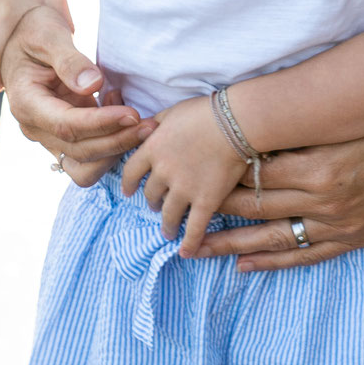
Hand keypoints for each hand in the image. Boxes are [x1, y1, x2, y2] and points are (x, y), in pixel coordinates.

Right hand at [1, 5, 144, 170]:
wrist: (24, 35)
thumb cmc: (35, 28)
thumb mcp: (50, 34)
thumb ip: (70, 60)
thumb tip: (93, 85)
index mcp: (26, 102)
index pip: (66, 125)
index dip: (102, 124)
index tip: (133, 114)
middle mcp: (34, 127)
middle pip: (79, 151)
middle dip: (118, 141)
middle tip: (151, 124)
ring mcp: (47, 135)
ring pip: (84, 165)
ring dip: (115, 150)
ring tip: (138, 121)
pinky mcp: (63, 135)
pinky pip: (89, 155)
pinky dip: (110, 143)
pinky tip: (121, 111)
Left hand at [120, 97, 248, 254]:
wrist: (235, 123)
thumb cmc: (205, 112)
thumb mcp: (172, 112)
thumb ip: (156, 124)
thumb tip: (145, 129)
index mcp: (152, 149)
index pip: (131, 172)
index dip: (129, 184)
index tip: (129, 191)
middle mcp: (163, 172)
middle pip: (150, 194)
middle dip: (151, 202)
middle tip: (156, 206)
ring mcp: (184, 189)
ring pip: (169, 214)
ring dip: (167, 224)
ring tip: (168, 230)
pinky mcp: (206, 201)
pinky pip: (194, 228)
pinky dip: (189, 242)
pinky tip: (186, 252)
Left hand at [197, 90, 363, 269]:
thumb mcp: (334, 121)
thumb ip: (292, 133)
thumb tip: (242, 139)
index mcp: (317, 166)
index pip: (251, 177)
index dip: (216, 180)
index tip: (186, 181)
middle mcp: (325, 199)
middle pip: (254, 209)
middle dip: (210, 213)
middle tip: (174, 218)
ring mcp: (339, 223)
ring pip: (271, 239)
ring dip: (229, 246)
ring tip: (193, 250)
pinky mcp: (354, 238)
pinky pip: (304, 256)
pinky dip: (271, 263)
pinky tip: (242, 266)